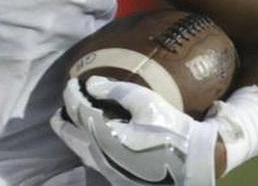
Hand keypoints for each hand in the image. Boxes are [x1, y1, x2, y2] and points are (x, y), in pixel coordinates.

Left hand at [51, 76, 219, 185]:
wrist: (196, 165)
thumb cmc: (172, 130)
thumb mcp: (146, 102)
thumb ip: (116, 90)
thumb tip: (91, 83)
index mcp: (103, 133)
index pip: (77, 109)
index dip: (72, 93)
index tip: (72, 81)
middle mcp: (100, 154)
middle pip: (71, 135)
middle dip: (63, 119)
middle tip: (61, 108)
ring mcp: (108, 169)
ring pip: (80, 151)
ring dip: (72, 135)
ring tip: (71, 124)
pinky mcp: (119, 178)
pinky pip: (93, 161)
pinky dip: (86, 148)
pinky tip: (93, 142)